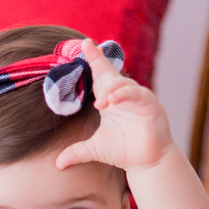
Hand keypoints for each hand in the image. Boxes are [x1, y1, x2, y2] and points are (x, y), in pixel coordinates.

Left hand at [55, 38, 174, 172]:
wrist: (146, 163)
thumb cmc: (123, 151)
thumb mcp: (95, 149)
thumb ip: (77, 152)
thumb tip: (57, 164)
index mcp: (110, 100)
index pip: (100, 76)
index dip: (94, 59)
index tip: (84, 44)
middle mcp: (123, 95)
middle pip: (110, 73)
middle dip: (100, 59)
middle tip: (87, 49)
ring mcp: (138, 98)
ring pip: (123, 85)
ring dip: (110, 89)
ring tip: (100, 102)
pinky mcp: (150, 105)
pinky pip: (137, 95)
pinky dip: (125, 95)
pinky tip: (114, 100)